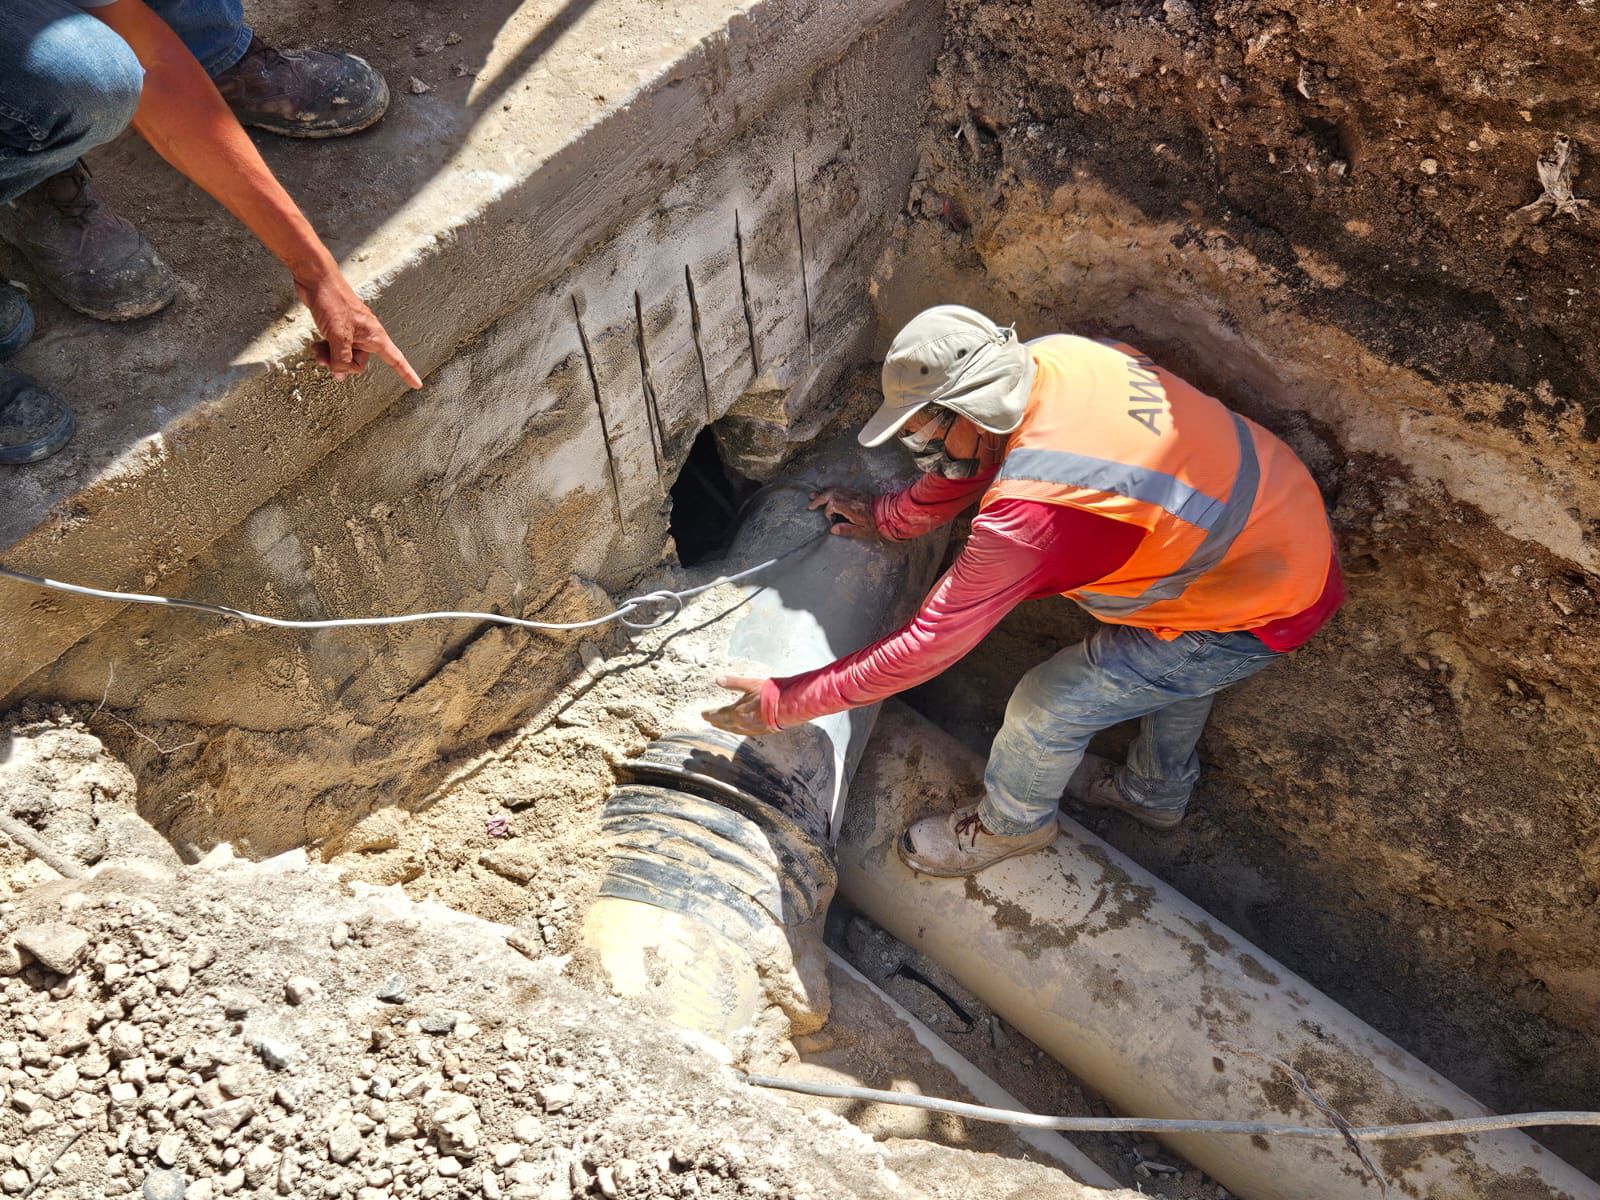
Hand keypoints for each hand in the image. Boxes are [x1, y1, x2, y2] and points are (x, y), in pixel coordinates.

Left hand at [295, 268, 422, 387]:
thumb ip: (341, 359)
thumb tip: (340, 375)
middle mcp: (366, 335)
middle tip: (326, 358)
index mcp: (374, 336)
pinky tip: (316, 343)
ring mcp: (351, 331)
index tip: (417, 385)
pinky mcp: (338, 327)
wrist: (317, 278)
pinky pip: (335, 347)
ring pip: (344, 356)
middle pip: (359, 363)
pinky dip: (325, 349)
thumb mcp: (338, 335)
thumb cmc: (333, 301)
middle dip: (340, 364)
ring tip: (317, 349)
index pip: (396, 359)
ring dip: (329, 357)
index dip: (407, 373)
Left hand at [703, 675, 776, 735]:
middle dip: (715, 721)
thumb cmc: (771, 693)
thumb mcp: (750, 683)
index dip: (709, 714)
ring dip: (724, 727)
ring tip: (719, 725)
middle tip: (708, 720)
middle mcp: (742, 723)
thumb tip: (718, 679)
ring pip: (733, 730)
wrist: (789, 705)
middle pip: (724, 724)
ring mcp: (751, 729)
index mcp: (737, 712)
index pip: (718, 714)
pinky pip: (743, 733)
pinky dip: (736, 730)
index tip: (702, 713)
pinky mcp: (761, 731)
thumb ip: (733, 682)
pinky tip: (737, 729)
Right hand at [808, 487, 879, 539]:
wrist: (890, 514)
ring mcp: (854, 494)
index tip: (831, 521)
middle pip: (831, 494)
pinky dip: (832, 490)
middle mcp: (852, 499)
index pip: (833, 505)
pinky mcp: (857, 492)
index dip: (828, 513)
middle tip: (810, 504)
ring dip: (823, 493)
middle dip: (819, 499)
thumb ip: (847, 530)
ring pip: (835, 490)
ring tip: (813, 495)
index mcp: (852, 508)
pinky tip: (827, 491)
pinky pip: (841, 488)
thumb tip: (833, 529)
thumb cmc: (876, 525)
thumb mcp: (862, 532)